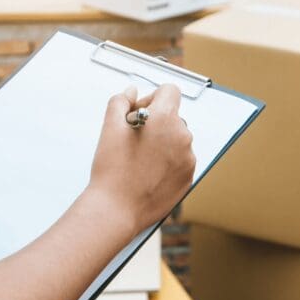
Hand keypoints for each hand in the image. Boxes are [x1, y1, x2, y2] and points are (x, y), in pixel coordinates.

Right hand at [87, 84, 195, 232]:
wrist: (117, 209)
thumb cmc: (111, 169)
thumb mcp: (109, 127)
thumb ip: (121, 101)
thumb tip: (132, 92)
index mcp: (165, 118)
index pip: (170, 91)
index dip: (152, 98)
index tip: (139, 114)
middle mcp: (182, 135)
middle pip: (173, 116)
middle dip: (156, 123)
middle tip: (134, 140)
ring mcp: (188, 157)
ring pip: (177, 140)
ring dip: (162, 143)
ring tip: (140, 160)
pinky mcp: (189, 176)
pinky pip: (180, 160)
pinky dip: (167, 162)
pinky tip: (148, 173)